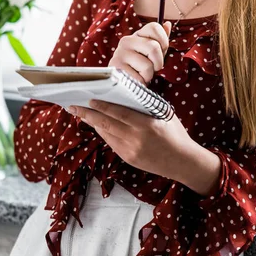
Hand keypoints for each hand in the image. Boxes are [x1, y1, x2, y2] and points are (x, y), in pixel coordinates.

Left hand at [66, 99, 194, 180]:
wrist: (182, 161)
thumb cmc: (175, 133)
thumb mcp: (163, 114)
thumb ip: (144, 106)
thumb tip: (125, 93)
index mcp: (146, 125)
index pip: (118, 113)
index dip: (102, 106)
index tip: (89, 99)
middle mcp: (135, 139)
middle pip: (106, 125)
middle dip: (87, 115)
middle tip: (73, 106)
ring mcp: (130, 151)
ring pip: (105, 134)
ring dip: (92, 123)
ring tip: (82, 113)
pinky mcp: (128, 159)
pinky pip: (111, 143)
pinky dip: (103, 132)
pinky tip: (97, 125)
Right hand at [108, 21, 171, 84]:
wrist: (124, 83)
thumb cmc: (141, 67)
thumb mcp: (153, 53)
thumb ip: (161, 40)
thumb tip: (168, 24)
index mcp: (138, 35)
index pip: (154, 27)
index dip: (164, 40)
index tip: (162, 51)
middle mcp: (127, 40)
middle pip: (154, 47)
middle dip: (158, 63)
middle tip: (152, 68)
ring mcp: (120, 53)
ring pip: (147, 65)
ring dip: (149, 75)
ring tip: (141, 74)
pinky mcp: (116, 66)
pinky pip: (139, 77)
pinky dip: (140, 82)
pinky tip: (134, 79)